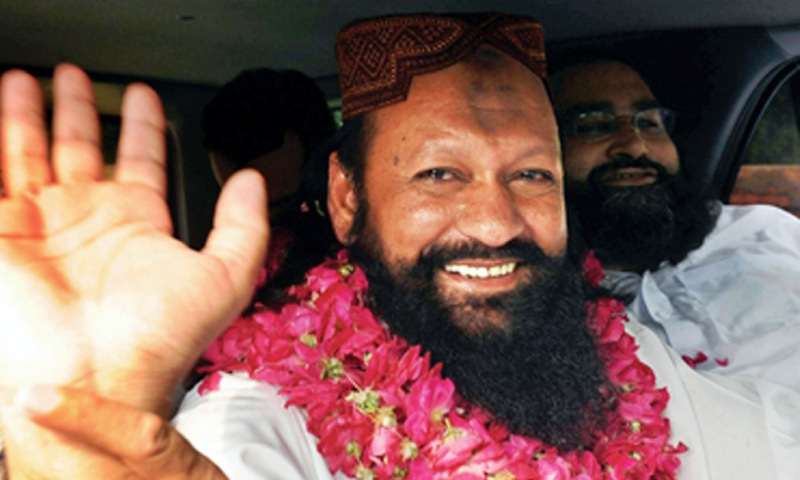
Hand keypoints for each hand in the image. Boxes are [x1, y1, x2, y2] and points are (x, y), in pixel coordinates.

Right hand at [0, 65, 267, 477]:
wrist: (95, 380)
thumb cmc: (158, 338)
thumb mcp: (223, 278)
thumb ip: (244, 226)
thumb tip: (253, 179)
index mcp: (136, 222)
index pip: (141, 157)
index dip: (144, 125)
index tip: (144, 95)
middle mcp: (86, 217)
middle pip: (81, 145)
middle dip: (78, 108)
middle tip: (73, 75)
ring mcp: (39, 223)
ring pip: (29, 150)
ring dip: (27, 113)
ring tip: (25, 77)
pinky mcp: (1, 232)